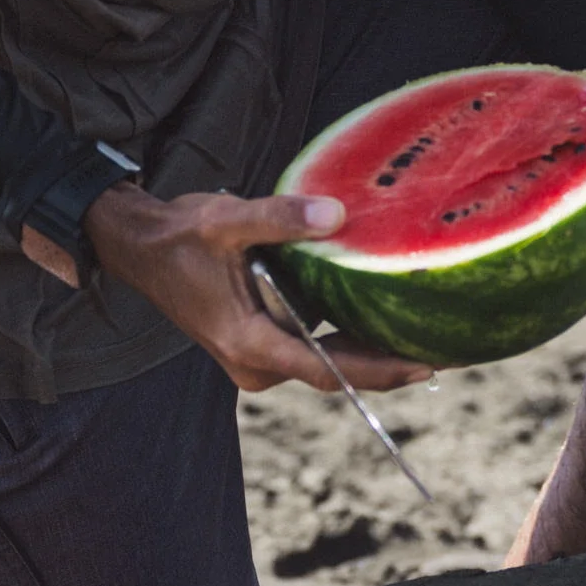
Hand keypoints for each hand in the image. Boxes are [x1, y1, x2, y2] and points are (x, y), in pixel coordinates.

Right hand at [85, 184, 434, 392]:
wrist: (137, 246)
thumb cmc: (177, 236)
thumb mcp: (226, 220)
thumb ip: (280, 217)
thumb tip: (335, 213)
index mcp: (248, 342)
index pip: (326, 368)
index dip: (378, 370)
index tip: (424, 366)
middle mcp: (254, 361)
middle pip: (335, 371)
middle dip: (388, 364)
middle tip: (448, 351)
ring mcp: (258, 356)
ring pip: (326, 361)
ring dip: (371, 351)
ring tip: (427, 336)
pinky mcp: (261, 342)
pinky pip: (314, 347)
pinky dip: (347, 337)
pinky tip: (385, 319)